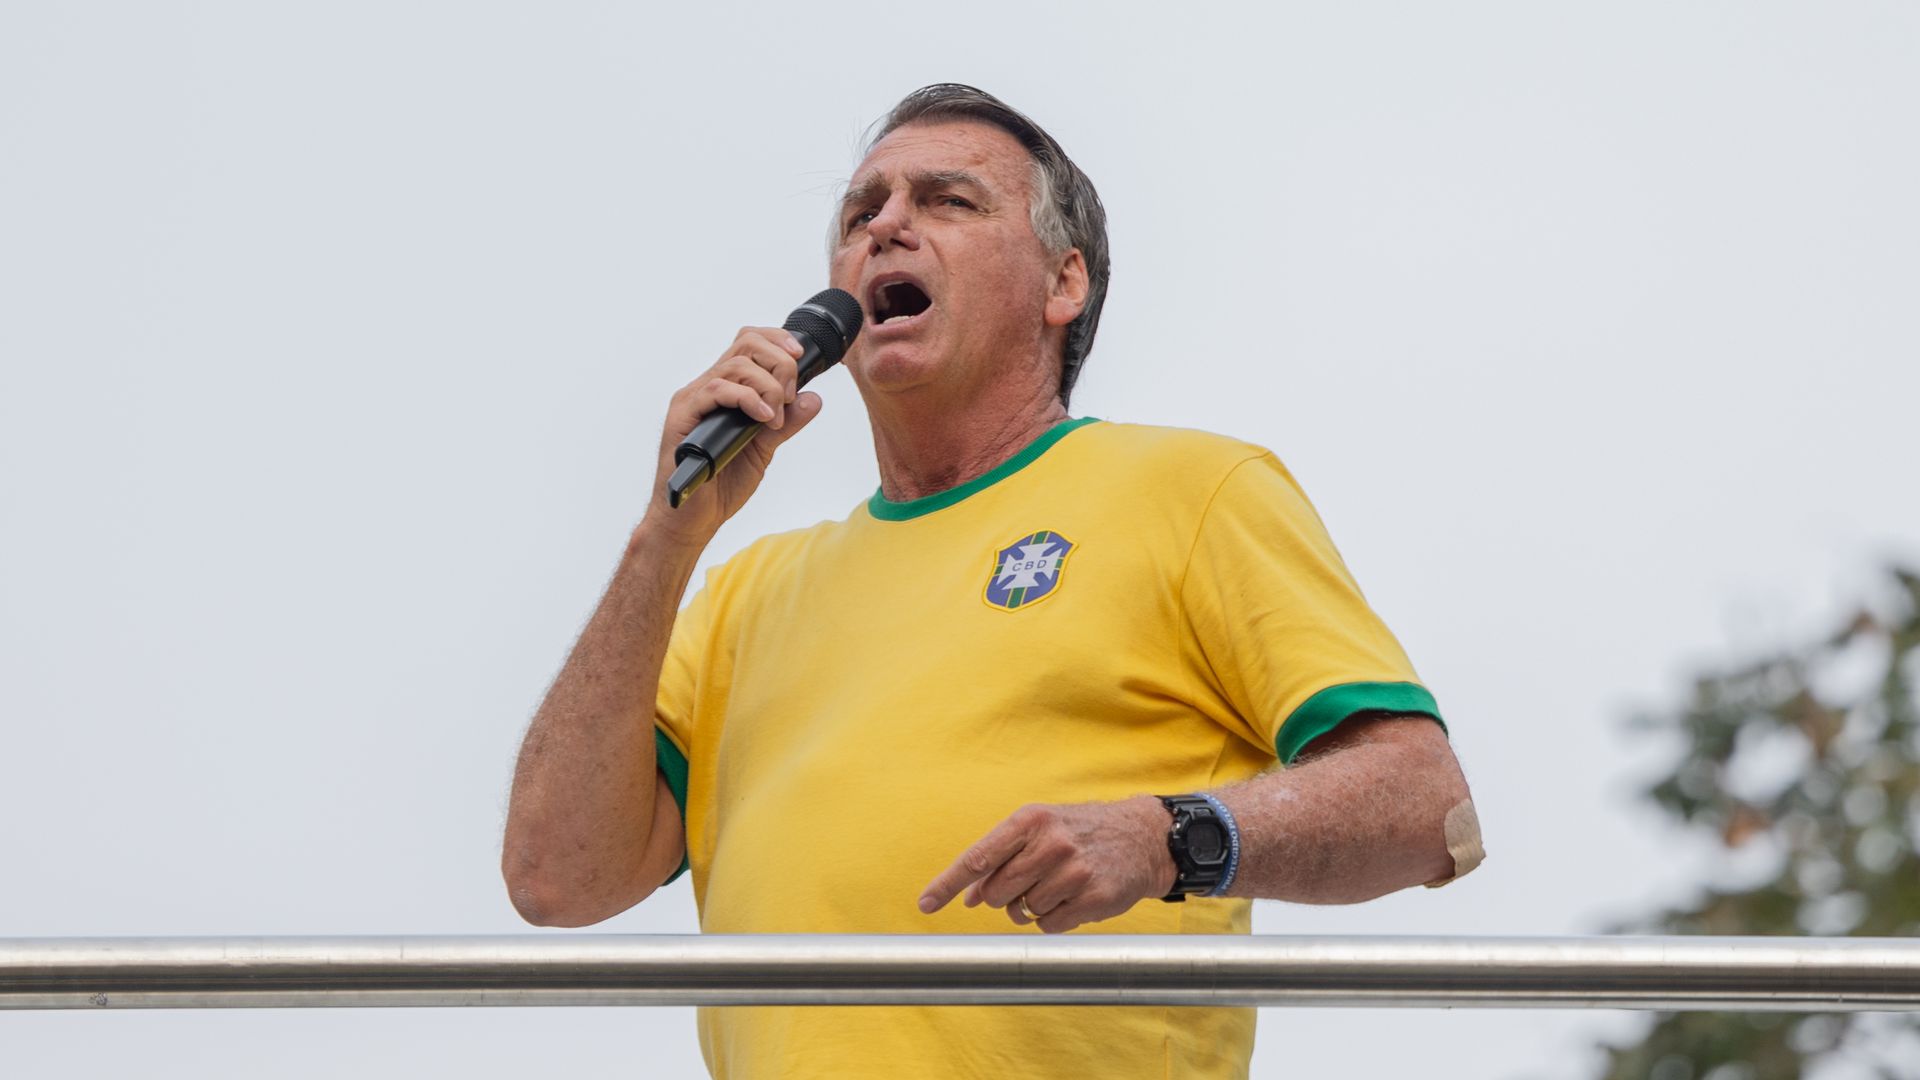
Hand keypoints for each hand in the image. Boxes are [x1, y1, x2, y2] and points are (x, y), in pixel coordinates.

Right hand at [642, 326, 824, 546]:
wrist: (693, 519)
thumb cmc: (721, 485)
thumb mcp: (764, 448)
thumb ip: (787, 423)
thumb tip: (813, 399)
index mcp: (725, 389)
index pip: (749, 343)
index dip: (776, 339)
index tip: (800, 355)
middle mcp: (707, 387)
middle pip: (745, 343)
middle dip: (779, 362)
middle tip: (789, 396)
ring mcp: (694, 400)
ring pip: (735, 364)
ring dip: (767, 386)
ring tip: (776, 416)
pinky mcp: (683, 416)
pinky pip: (717, 390)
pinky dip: (748, 399)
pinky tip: (764, 418)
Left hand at [918, 796, 1177, 933]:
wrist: (1142, 837)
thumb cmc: (1080, 831)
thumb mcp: (1040, 829)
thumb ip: (1002, 857)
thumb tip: (969, 897)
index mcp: (1030, 820)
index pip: (978, 858)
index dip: (948, 884)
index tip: (925, 904)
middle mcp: (1051, 844)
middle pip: (998, 892)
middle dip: (1003, 897)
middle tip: (1025, 884)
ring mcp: (1074, 872)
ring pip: (1024, 912)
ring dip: (1032, 908)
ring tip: (1055, 887)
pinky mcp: (1094, 898)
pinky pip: (1050, 925)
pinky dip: (1054, 919)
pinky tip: (1072, 899)